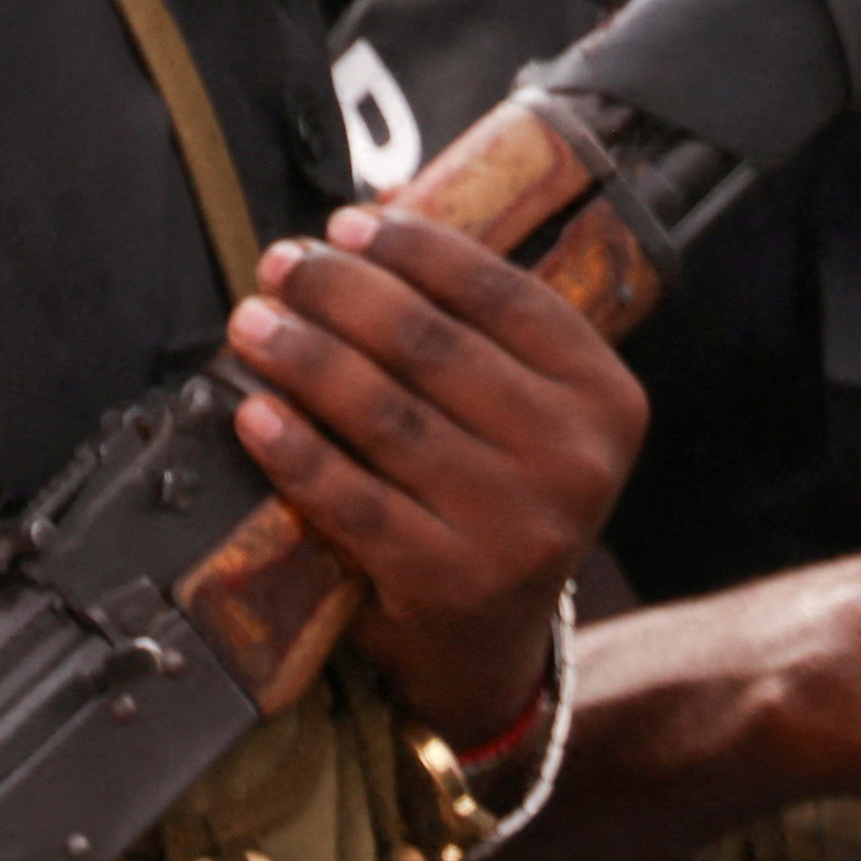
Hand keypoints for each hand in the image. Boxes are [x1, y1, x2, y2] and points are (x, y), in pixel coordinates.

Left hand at [225, 202, 648, 747]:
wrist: (491, 647)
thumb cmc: (498, 501)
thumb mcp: (528, 416)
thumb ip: (477, 331)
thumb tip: (378, 214)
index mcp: (606, 398)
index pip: (505, 296)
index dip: (418, 249)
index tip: (347, 223)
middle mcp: (574, 459)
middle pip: (434, 347)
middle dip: (344, 292)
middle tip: (284, 265)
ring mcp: (515, 525)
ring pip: (387, 416)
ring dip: (306, 356)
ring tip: (254, 322)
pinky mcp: (447, 580)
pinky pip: (353, 499)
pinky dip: (295, 449)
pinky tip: (253, 411)